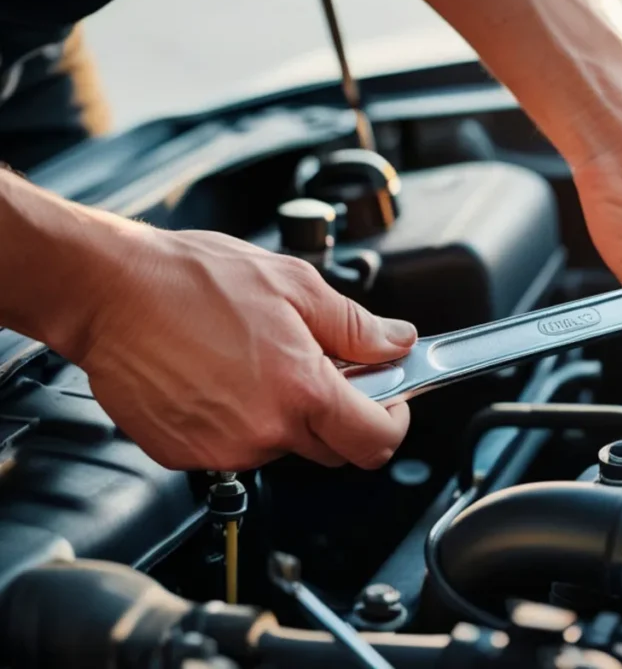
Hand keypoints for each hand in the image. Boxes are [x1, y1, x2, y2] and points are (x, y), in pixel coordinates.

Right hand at [74, 227, 417, 471]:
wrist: (109, 290)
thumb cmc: (191, 280)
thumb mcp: (294, 285)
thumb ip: (356, 325)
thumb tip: (397, 342)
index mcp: (302, 391)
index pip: (375, 441)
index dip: (393, 423)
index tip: (391, 403)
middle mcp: (265, 432)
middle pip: (333, 450)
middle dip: (340, 416)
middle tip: (321, 369)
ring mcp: (222, 449)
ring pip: (281, 449)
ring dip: (285, 416)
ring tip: (257, 362)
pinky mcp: (184, 455)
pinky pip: (233, 449)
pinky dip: (239, 422)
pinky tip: (222, 378)